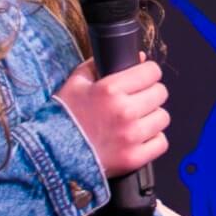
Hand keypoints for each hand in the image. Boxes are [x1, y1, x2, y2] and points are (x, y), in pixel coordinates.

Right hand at [56, 53, 168, 176]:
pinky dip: (152, 140)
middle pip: (160, 93)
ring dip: (152, 117)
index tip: (143, 78)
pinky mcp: (134, 158)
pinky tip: (138, 138)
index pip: (152, 71)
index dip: (148, 73)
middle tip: (137, 100)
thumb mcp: (76, 82)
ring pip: (162, 117)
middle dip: (150, 94)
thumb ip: (102, 64)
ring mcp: (131, 136)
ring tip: (136, 120)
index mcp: (110, 89)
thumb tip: (139, 57)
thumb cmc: (64, 117)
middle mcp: (124, 111)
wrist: (52, 155)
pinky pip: (161, 142)